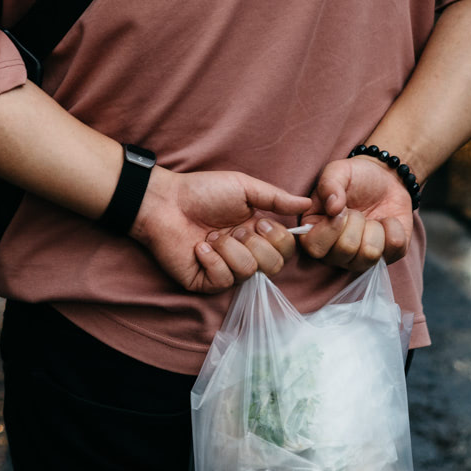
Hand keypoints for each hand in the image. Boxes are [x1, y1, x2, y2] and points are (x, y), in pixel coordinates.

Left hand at [131, 167, 313, 294]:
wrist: (164, 202)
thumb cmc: (202, 192)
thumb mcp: (244, 188)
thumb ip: (275, 198)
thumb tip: (306, 203)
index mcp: (257, 234)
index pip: (286, 250)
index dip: (277, 239)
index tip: (258, 222)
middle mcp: (245, 254)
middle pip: (274, 266)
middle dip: (255, 245)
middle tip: (234, 229)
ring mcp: (226, 270)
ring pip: (249, 272)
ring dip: (229, 249)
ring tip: (211, 236)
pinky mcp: (206, 282)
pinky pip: (224, 280)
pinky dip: (212, 260)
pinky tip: (199, 247)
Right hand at [299, 156, 415, 273]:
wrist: (385, 179)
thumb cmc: (355, 177)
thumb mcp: (337, 172)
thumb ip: (329, 184)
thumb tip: (333, 207)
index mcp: (315, 234)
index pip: (315, 248)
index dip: (330, 228)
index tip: (341, 208)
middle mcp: (336, 253)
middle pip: (346, 250)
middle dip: (356, 221)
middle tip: (356, 210)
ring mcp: (362, 258)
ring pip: (371, 254)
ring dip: (374, 228)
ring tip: (371, 218)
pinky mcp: (389, 256)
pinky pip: (395, 247)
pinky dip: (393, 227)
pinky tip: (386, 221)